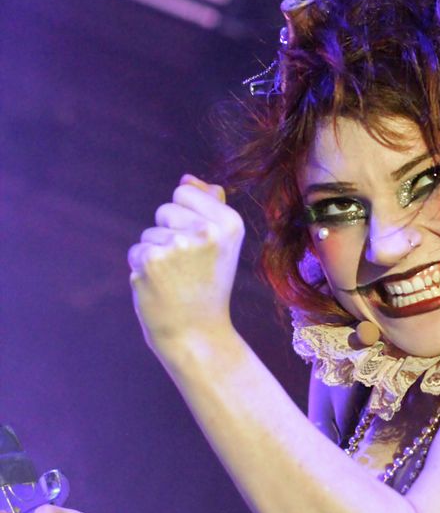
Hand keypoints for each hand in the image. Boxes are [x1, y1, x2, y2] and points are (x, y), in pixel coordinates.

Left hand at [127, 175, 244, 354]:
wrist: (197, 334)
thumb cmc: (208, 287)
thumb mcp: (221, 246)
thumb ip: (209, 207)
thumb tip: (188, 177)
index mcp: (230, 223)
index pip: (185, 191)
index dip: (187, 218)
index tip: (201, 247)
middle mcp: (207, 231)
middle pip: (165, 209)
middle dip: (169, 234)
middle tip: (187, 268)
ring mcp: (178, 244)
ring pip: (149, 232)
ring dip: (156, 254)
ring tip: (175, 280)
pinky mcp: (151, 259)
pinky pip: (136, 250)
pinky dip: (142, 269)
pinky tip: (160, 287)